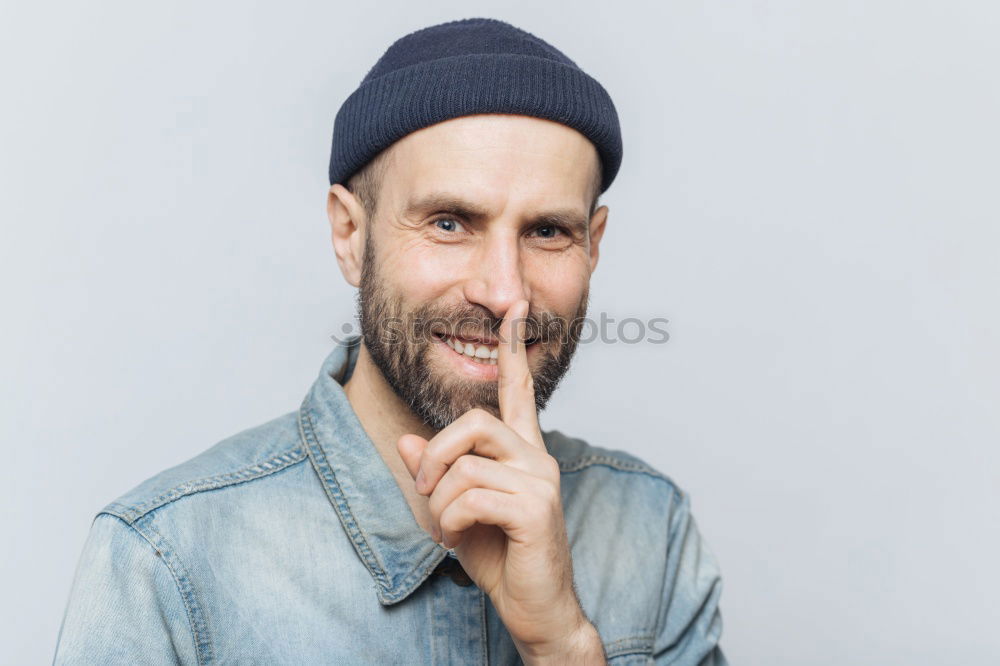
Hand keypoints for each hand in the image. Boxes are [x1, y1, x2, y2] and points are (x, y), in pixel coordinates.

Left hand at [397, 300, 602, 660]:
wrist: (536, 609)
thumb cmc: (501, 559)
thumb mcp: (455, 511)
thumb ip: (436, 473)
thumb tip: (407, 439)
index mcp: (523, 451)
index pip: (518, 390)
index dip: (514, 349)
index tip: (516, 309)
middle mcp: (537, 457)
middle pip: (473, 422)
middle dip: (434, 455)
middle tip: (422, 488)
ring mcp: (540, 480)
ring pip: (464, 463)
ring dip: (438, 502)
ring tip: (446, 528)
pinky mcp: (536, 507)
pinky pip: (470, 495)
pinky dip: (448, 521)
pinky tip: (457, 539)